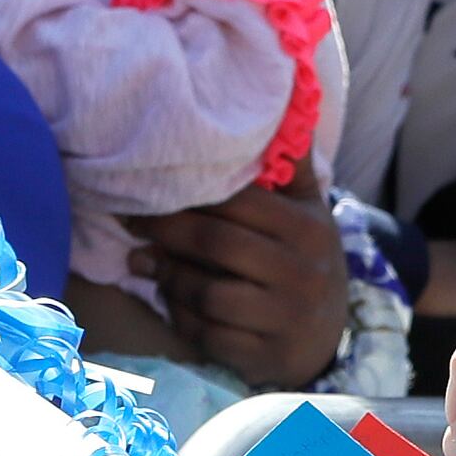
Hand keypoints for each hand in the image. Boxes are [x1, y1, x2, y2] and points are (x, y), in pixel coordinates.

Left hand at [124, 164, 353, 390]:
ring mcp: (286, 320)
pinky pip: (207, 335)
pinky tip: (171, 301)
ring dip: (168, 277)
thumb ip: (291, 164)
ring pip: (206, 293)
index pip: (238, 203)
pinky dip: (181, 317)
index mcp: (309, 230)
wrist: (326, 339)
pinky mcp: (266, 358)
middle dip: (164, 230)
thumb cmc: (303, 261)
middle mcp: (302, 274)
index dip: (186, 194)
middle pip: (215, 244)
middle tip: (129, 221)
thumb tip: (282, 97)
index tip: (144, 188)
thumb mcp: (308, 212)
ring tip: (146, 263)